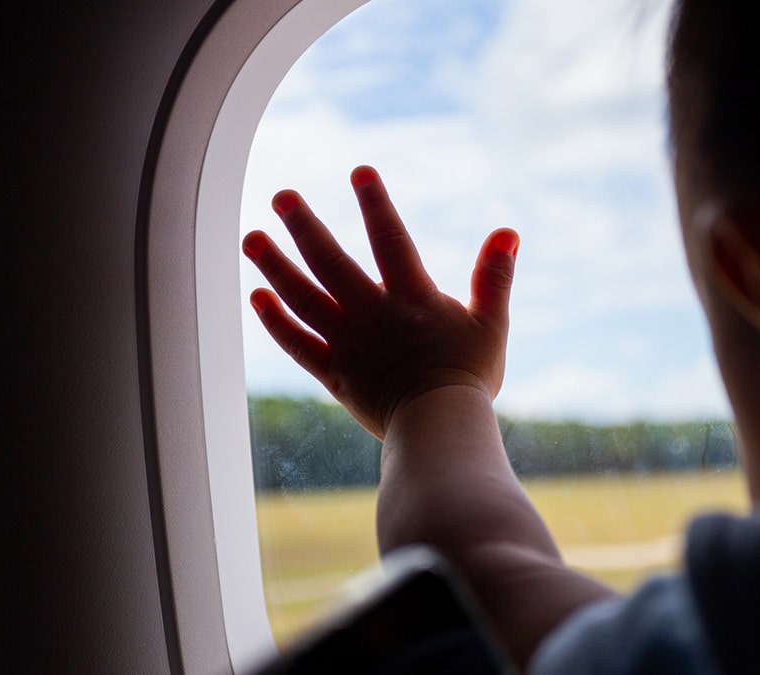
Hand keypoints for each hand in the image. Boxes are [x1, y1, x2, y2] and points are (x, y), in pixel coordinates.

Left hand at [242, 165, 519, 439]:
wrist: (439, 428)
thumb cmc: (469, 377)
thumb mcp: (491, 323)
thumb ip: (494, 277)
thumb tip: (508, 232)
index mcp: (411, 299)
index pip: (390, 240)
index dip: (376, 204)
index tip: (360, 172)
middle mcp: (372, 315)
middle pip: (331, 263)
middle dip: (305, 226)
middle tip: (281, 196)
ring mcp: (348, 344)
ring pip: (304, 298)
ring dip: (276, 266)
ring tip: (252, 238)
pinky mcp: (334, 375)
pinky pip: (298, 344)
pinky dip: (276, 322)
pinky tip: (259, 297)